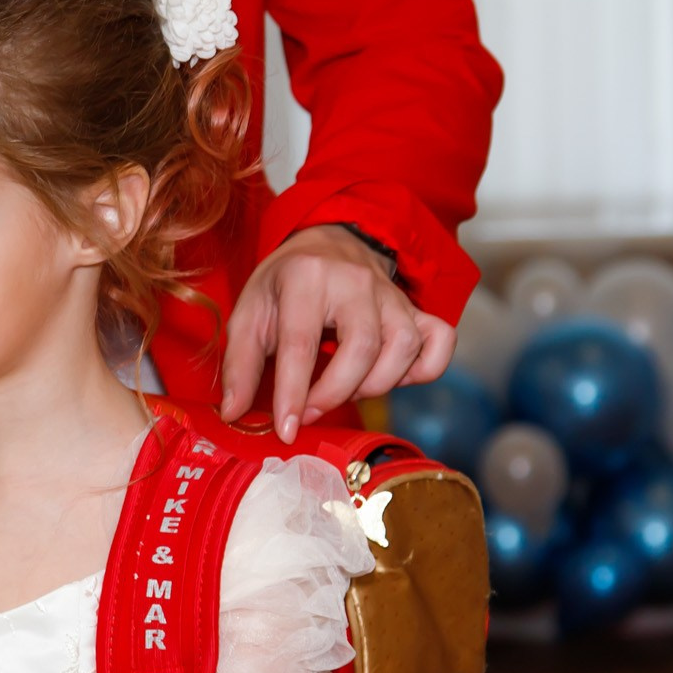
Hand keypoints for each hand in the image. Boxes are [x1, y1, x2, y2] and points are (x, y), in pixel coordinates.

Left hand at [219, 225, 454, 441]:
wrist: (326, 243)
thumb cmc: (285, 284)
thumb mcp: (249, 314)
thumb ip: (240, 364)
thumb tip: (233, 412)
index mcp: (306, 277)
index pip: (302, 344)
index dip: (293, 393)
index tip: (286, 429)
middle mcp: (356, 281)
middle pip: (362, 348)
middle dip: (336, 393)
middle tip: (311, 412)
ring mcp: (391, 294)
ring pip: (403, 347)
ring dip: (376, 384)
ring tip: (346, 391)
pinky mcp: (415, 307)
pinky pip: (439, 340)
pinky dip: (424, 369)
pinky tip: (393, 378)